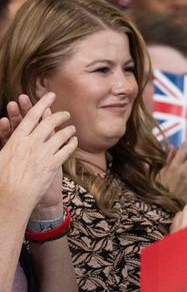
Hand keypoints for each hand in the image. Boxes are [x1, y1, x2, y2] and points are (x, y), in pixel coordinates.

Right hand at [0, 93, 75, 216]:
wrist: (13, 195)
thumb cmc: (2, 177)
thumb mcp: (1, 155)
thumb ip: (7, 140)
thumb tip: (7, 128)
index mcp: (17, 139)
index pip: (32, 116)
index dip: (42, 104)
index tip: (50, 95)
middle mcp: (31, 143)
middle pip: (49, 123)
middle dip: (59, 115)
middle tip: (66, 113)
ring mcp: (43, 154)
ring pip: (61, 136)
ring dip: (68, 130)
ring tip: (72, 128)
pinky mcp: (53, 165)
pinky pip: (66, 150)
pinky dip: (71, 144)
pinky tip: (74, 141)